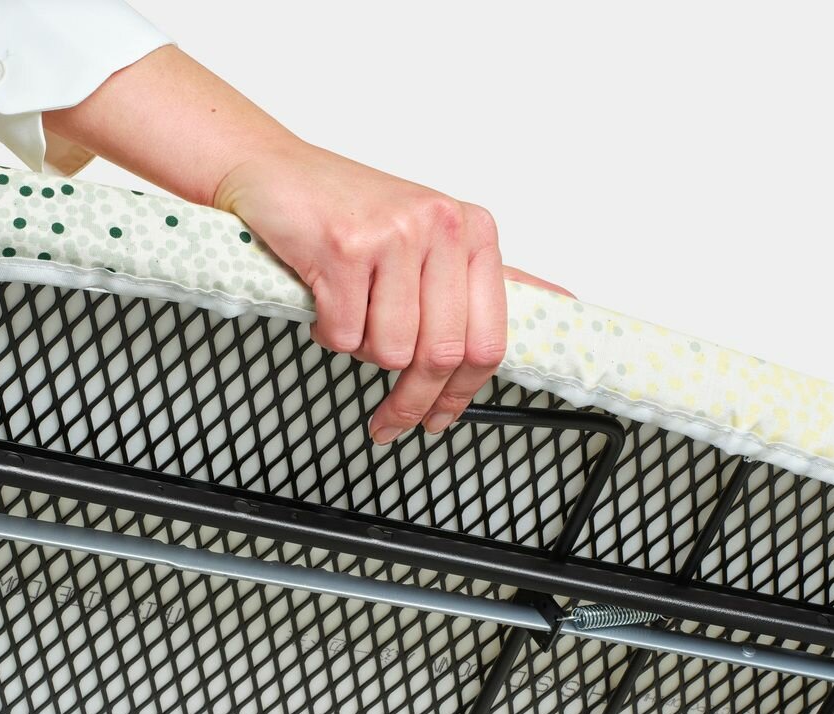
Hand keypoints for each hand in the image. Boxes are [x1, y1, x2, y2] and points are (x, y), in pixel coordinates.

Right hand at [214, 142, 572, 443]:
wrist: (274, 172)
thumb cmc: (347, 213)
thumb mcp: (427, 239)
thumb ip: (480, 280)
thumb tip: (559, 303)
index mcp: (472, 230)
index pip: (487, 339)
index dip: (460, 394)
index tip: (437, 420)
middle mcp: (441, 226)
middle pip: (441, 354)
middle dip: (410, 400)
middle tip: (388, 420)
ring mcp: (393, 235)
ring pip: (391, 350)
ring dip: (362, 352)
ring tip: (349, 316)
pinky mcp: (344, 247)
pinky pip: (345, 334)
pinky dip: (328, 333)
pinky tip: (324, 302)